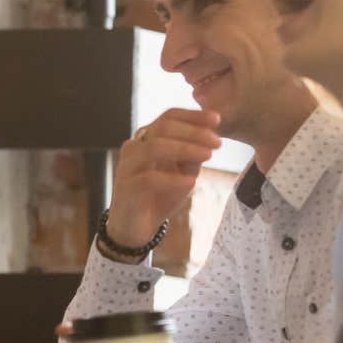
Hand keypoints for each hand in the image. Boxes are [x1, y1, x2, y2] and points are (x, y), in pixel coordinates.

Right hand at [105, 108, 221, 246]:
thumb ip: (193, 154)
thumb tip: (211, 135)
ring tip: (208, 156)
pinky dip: (173, 179)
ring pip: (155, 147)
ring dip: (185, 149)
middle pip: (163, 127)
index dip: (193, 115)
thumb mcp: (183, 172)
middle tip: (217, 141)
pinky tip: (191, 183)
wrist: (137, 227)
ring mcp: (127, 166)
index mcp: (147, 139)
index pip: (169, 116)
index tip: (217, 120)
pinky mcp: (125, 188)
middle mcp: (134, 147)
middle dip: (194, 132)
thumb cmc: (160, 195)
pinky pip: (149, 178)